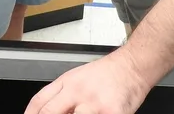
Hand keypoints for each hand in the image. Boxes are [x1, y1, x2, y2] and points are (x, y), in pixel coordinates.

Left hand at [25, 50, 149, 113]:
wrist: (134, 65)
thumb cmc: (108, 73)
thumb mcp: (79, 77)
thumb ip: (62, 96)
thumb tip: (45, 112)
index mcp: (68, 82)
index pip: (39, 103)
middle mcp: (78, 92)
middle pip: (49, 113)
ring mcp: (95, 104)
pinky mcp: (112, 113)